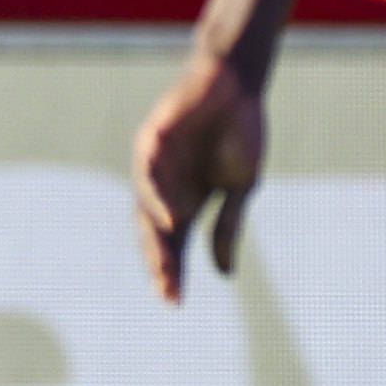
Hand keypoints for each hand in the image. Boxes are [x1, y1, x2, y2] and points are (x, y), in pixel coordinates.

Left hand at [132, 48, 272, 297]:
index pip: (175, 243)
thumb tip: (224, 274)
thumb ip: (228, 225)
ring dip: (155, 239)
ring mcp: (156, 164)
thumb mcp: (240, 186)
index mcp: (188, 199)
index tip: (175, 302)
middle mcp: (166, 186)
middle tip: (166, 292)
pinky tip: (169, 219)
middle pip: (155, 233)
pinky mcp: (151, 140)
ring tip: (164, 267)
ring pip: (146, 209)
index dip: (174, 270)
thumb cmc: (239, 130)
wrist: (236, 83)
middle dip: (160, 263)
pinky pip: (147, 174)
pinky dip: (156, 199)